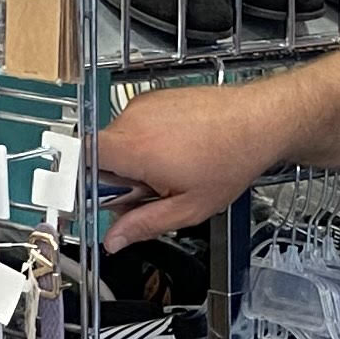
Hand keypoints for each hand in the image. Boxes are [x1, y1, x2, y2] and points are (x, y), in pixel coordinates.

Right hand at [100, 82, 279, 247]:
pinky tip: (179, 151)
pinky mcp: (155, 97)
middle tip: (153, 190)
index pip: (80, 159)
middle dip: (120, 178)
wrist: (259, 121)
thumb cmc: (230, 159)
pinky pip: (137, 125)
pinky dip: (149, 141)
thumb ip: (144, 224)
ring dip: (137, 160)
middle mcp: (133, 120)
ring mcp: (144, 105)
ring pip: (120, 141)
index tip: (98, 198)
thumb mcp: (187, 208)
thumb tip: (114, 240)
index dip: (84, 181)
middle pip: (102, 154)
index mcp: (134, 148)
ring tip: (173, 169)